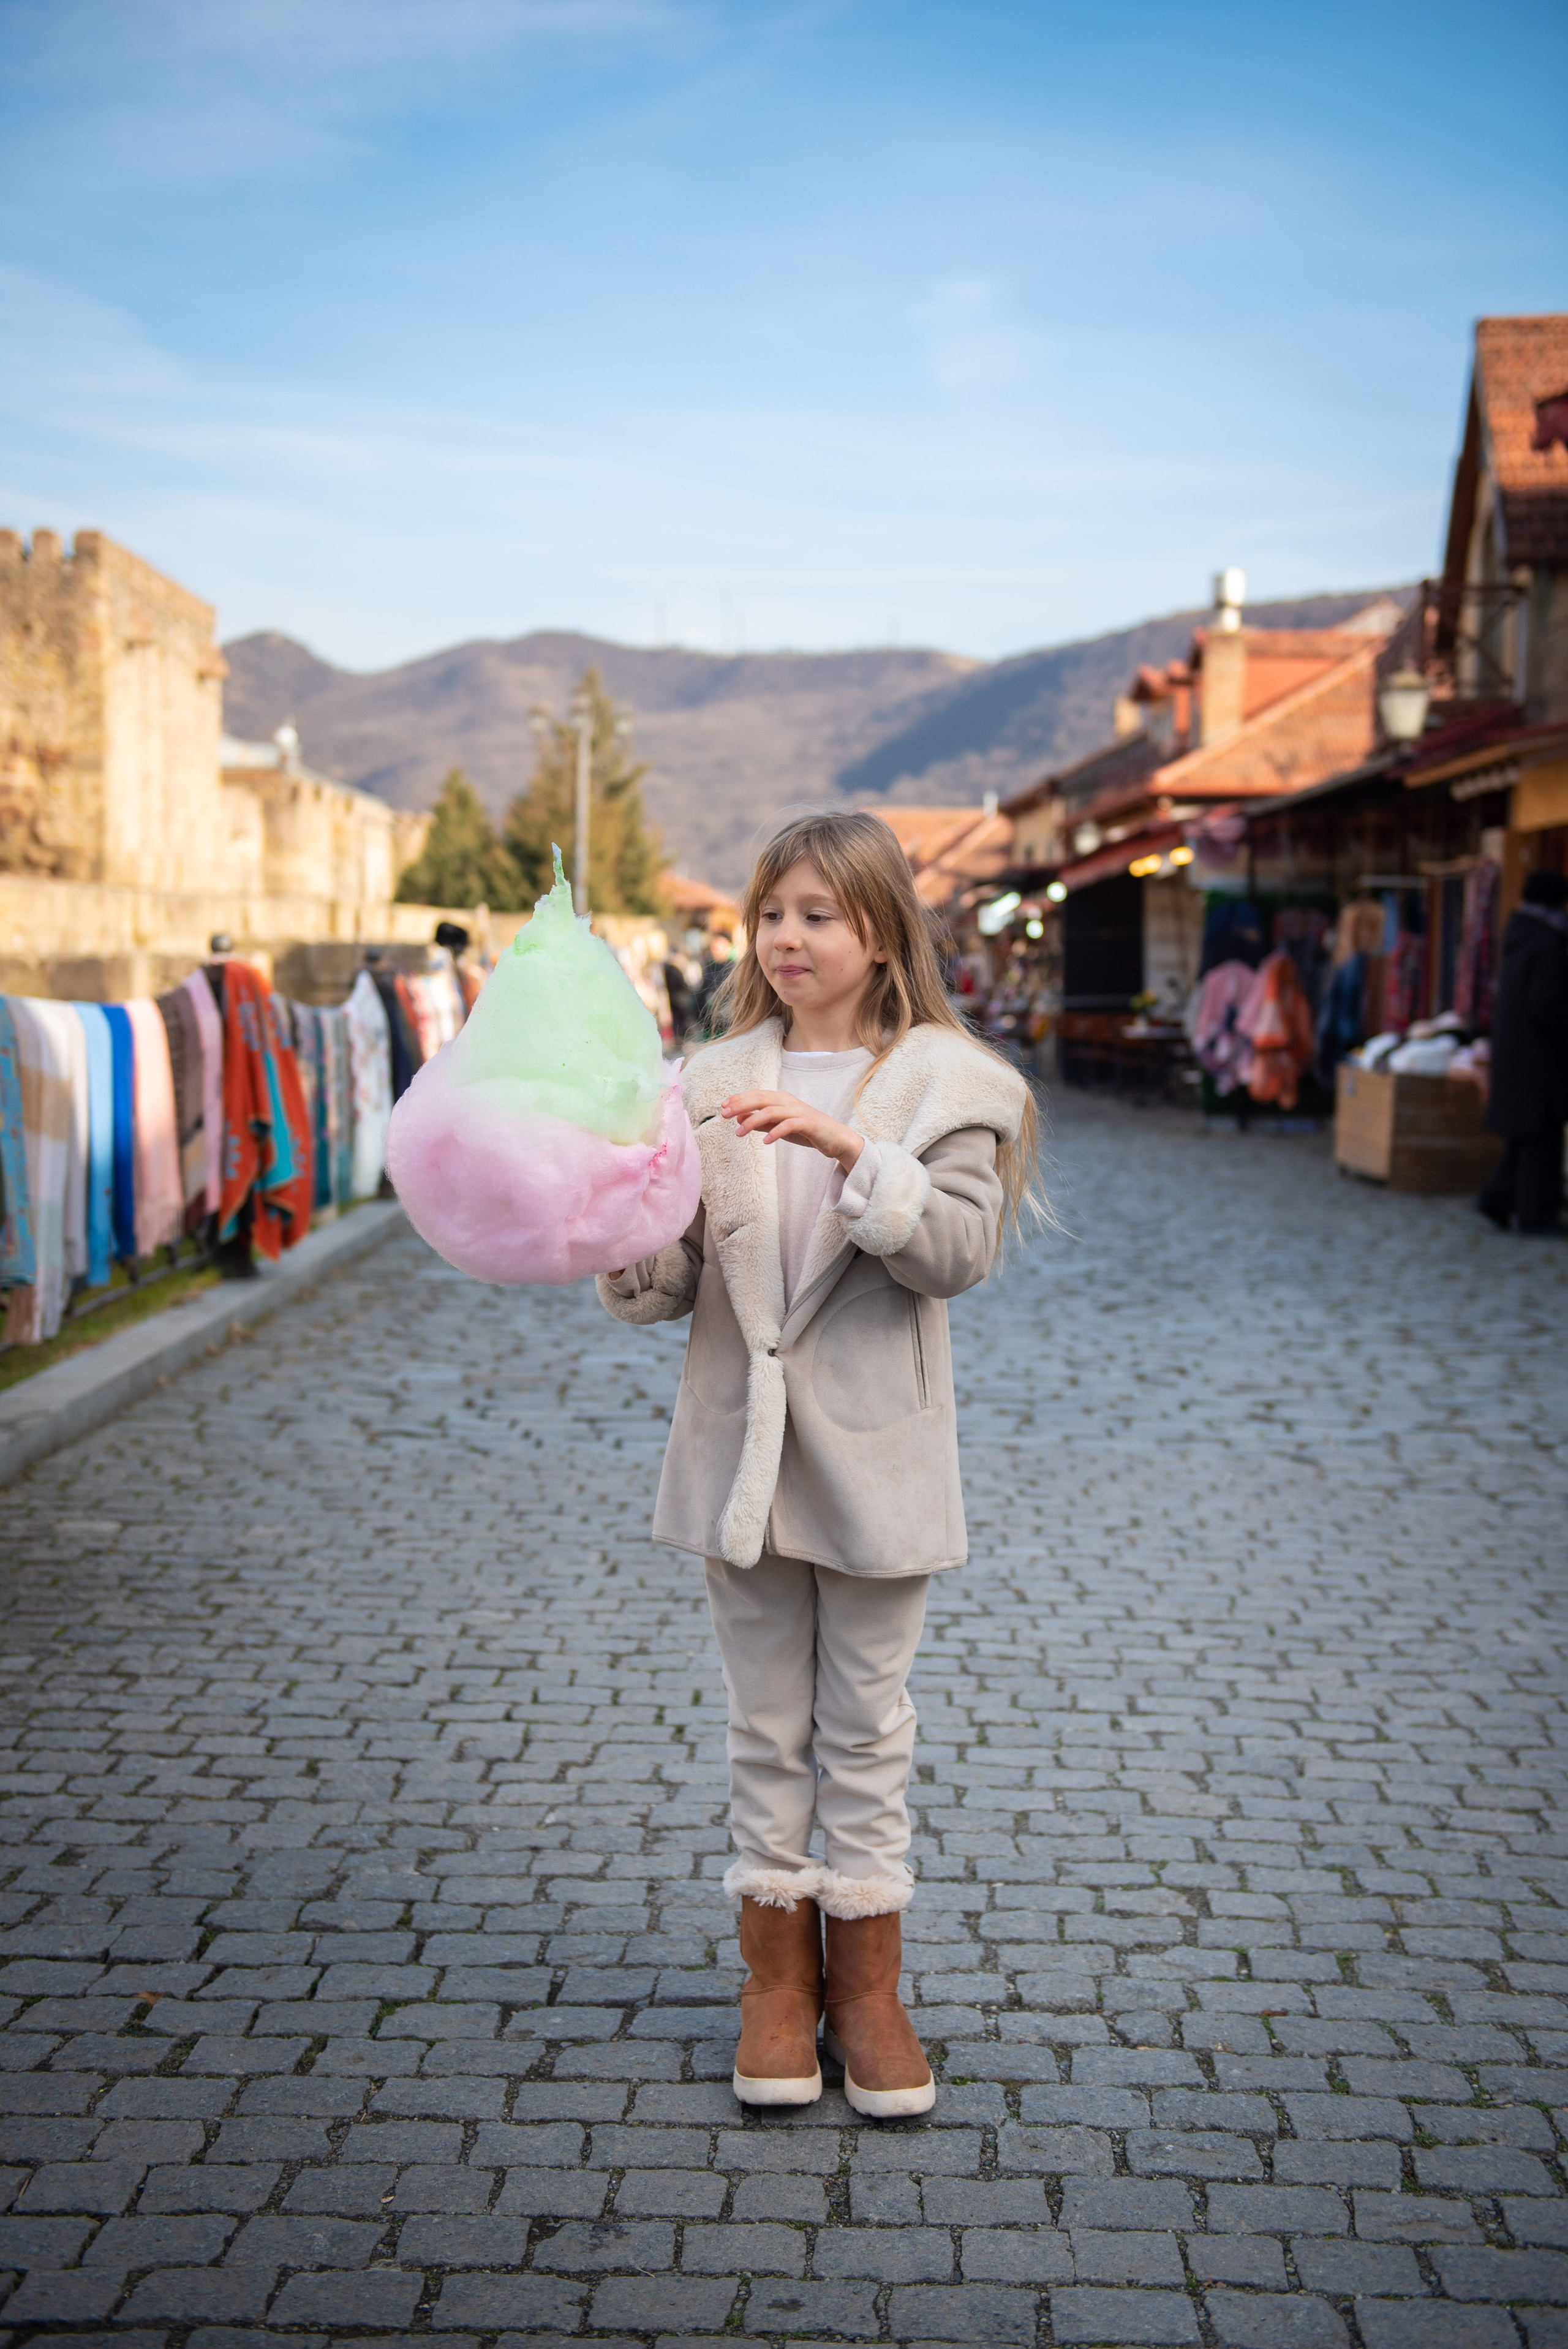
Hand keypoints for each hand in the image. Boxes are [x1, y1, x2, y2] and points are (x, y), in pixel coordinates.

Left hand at [721, 1090, 863, 1172]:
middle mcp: (789, 1102)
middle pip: (760, 1099)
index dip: (739, 1099)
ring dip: (752, 1121)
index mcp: (781, 1099)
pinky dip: (775, 1132)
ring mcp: (799, 1111)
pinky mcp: (808, 1123)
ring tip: (739, 1133)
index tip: (723, 1106)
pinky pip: (788, 1125)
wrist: (835, 1138)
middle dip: (741, 1105)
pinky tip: (764, 1142)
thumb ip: (761, 1123)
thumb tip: (740, 1120)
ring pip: (771, 1111)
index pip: (756, 1094)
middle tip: (725, 1115)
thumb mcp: (780, 1126)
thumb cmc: (807, 1131)